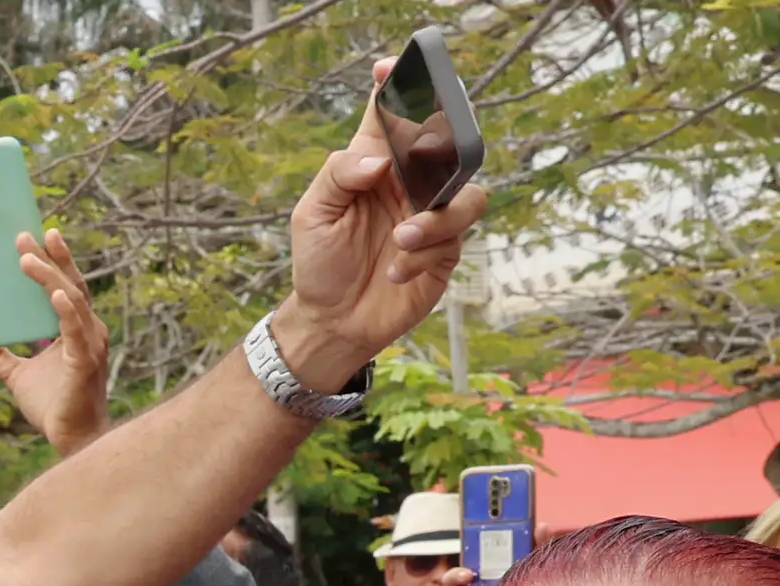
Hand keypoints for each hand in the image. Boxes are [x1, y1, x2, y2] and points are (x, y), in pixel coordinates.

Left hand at [0, 230, 109, 456]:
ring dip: (49, 276)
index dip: (52, 262)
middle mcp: (87, 331)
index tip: (35, 238)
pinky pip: (74, 329)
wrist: (70, 439)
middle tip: (26, 235)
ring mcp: (89, 344)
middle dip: (49, 258)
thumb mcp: (17, 377)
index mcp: (74, 330)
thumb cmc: (53, 406)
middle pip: (69, 284)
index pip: (63, 287)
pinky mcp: (85, 362)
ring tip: (28, 257)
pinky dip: (64, 309)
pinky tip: (53, 292)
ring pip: (70, 300)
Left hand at [272, 92, 485, 391]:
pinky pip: (455, 239)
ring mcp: (431, 217)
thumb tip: (378, 158)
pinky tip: (396, 271)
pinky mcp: (445, 252)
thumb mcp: (313, 214)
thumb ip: (339, 174)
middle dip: (444, 144)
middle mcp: (410, 185)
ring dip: (436, 217)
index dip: (395, 88)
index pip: (391, 118)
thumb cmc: (319, 263)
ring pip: (466, 194)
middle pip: (446, 145)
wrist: (332, 321)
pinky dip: (424, 254)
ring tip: (401, 240)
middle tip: (423, 157)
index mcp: (376, 166)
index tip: (386, 70)